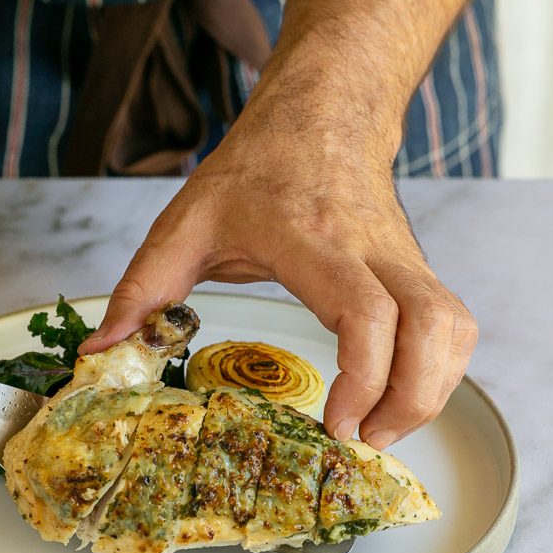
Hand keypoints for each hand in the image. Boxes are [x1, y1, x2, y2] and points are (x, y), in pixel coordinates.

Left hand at [79, 106, 476, 448]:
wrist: (324, 111)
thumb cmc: (256, 165)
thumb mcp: (185, 221)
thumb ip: (142, 290)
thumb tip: (100, 354)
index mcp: (312, 239)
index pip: (365, 310)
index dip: (365, 375)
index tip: (337, 423)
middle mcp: (371, 248)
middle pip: (430, 326)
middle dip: (410, 400)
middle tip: (362, 441)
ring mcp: (404, 255)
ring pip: (453, 327)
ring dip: (432, 389)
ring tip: (380, 427)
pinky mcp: (417, 266)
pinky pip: (452, 323)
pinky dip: (440, 368)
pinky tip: (399, 392)